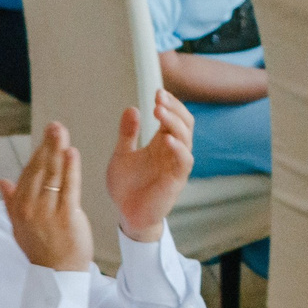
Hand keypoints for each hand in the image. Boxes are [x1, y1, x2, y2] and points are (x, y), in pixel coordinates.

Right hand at [0, 121, 93, 271]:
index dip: (38, 153)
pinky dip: (70, 168)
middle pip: (40, 170)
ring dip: (58, 150)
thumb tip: (2, 180)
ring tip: (62, 133)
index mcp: (18, 207)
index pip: (28, 173)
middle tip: (55, 126)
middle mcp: (30, 208)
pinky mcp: (67, 216)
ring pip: (53, 175)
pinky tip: (72, 152)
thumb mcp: (19, 226)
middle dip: (48, 145)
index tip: (46, 137)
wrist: (57, 274)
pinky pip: (69, 187)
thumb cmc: (42, 249)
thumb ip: (11, 201)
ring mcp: (47, 212)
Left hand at [108, 88, 195, 240]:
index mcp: (160, 143)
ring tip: (159, 111)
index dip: (168, 104)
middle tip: (159, 98)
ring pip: (186, 138)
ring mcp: (176, 165)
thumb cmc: (126, 187)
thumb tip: (132, 108)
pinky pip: (184, 161)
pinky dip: (178, 148)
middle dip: (174, 107)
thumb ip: (127, 133)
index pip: (172, 117)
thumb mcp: (121, 155)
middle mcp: (172, 151)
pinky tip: (167, 139)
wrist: (127, 215)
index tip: (156, 93)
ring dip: (174, 122)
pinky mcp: (176, 180)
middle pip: (184, 122)